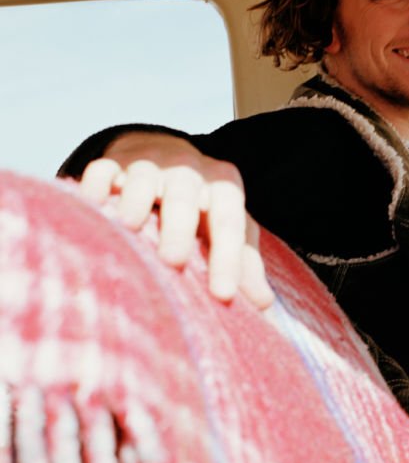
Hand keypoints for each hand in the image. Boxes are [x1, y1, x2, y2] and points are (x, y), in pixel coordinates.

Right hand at [78, 132, 273, 308]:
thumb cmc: (204, 206)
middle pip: (186, 195)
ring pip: (143, 177)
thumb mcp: (228, 228)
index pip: (229, 223)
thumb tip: (264, 307)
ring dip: (135, 199)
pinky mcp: (113, 163)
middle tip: (173, 260)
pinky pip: (102, 170)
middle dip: (180, 227)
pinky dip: (95, 187)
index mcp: (223, 187)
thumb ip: (245, 264)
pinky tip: (90, 207)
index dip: (229, 259)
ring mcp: (149, 164)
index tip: (223, 295)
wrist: (167, 154)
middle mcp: (188, 171)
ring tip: (129, 225)